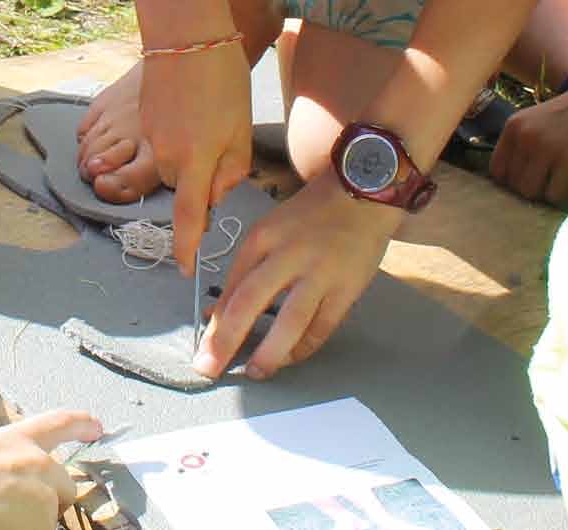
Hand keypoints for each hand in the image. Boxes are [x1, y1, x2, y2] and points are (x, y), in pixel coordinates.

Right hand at [0, 409, 101, 529]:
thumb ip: (4, 464)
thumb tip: (13, 485)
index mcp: (16, 439)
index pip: (57, 424)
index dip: (80, 424)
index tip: (96, 426)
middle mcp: (37, 462)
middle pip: (66, 484)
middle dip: (52, 499)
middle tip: (18, 512)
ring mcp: (43, 493)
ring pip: (51, 517)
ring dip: (33, 522)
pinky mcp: (41, 522)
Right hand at [139, 42, 253, 274]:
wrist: (187, 34)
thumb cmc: (222, 81)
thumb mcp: (240, 129)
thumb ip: (230, 171)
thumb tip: (213, 196)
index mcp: (194, 161)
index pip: (188, 216)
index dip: (185, 246)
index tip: (183, 268)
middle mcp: (164, 155)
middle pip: (184, 185)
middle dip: (202, 176)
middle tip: (225, 138)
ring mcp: (147, 137)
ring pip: (172, 163)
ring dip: (189, 154)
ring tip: (208, 116)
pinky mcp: (139, 119)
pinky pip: (159, 143)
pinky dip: (175, 135)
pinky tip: (190, 107)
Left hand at [195, 178, 394, 380]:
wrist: (362, 193)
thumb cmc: (310, 216)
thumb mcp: (270, 232)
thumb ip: (246, 270)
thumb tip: (215, 313)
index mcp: (263, 238)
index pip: (231, 285)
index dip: (215, 321)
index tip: (204, 347)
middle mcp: (288, 255)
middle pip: (249, 302)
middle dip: (225, 339)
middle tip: (208, 367)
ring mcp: (320, 273)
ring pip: (289, 322)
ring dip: (268, 353)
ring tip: (254, 373)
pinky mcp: (347, 289)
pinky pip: (322, 328)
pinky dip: (304, 348)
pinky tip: (290, 358)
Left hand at [489, 73, 567, 206]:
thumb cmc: (567, 115)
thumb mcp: (534, 120)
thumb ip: (518, 144)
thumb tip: (507, 182)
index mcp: (513, 126)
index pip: (496, 170)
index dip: (510, 180)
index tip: (526, 179)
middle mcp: (525, 136)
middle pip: (514, 184)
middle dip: (530, 187)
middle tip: (546, 181)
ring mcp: (546, 148)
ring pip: (531, 192)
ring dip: (545, 193)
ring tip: (556, 183)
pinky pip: (554, 195)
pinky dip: (562, 196)